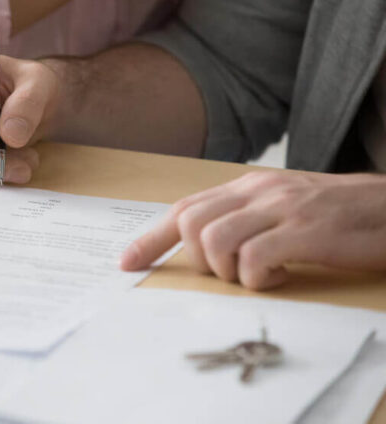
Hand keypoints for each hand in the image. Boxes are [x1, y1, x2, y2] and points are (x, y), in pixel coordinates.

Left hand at [121, 171, 385, 289]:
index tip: (127, 263)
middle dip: (198, 260)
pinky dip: (258, 278)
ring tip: (259, 273)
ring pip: (215, 240)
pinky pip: (255, 258)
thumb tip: (202, 243)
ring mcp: (281, 208)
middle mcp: (258, 191)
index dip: (151, 238)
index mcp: (248, 186)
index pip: (184, 208)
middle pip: (191, 224)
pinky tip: (281, 275)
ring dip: (227, 271)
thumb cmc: (337, 213)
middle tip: (230, 271)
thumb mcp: (282, 207)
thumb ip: (243, 217)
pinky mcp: (305, 231)